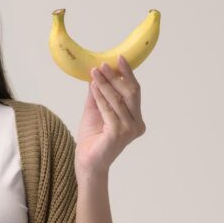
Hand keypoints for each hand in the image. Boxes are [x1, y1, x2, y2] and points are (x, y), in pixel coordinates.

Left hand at [75, 55, 145, 178]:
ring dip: (105, 84)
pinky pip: (108, 110)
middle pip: (130, 93)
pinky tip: (93, 88)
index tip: (120, 59)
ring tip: (94, 73)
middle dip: (117, 77)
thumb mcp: (96, 111)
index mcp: (136, 119)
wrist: (86, 163)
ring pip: (118, 100)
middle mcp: (136, 125)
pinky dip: (100, 97)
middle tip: (104, 64)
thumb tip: (97, 74)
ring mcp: (129, 131)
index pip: (134, 92)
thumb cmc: (92, 140)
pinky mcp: (117, 135)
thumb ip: (99, 94)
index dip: (128, 74)